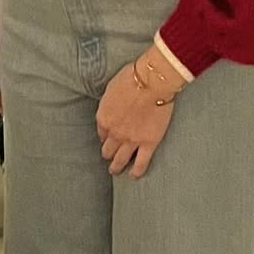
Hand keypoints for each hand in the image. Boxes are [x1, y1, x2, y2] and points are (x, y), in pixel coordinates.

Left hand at [95, 45, 180, 178]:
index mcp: (103, 117)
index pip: (101, 133)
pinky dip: (136, 171)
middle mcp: (114, 133)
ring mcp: (131, 140)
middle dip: (108, 152)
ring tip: (116, 170)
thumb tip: (113, 105)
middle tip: (109, 156)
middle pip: (108, 149)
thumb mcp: (112, 87)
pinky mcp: (148, 143)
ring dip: (116, 166)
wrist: (152, 81)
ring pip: (120, 160)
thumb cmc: (133, 77)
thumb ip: (110, 102)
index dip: (105, 136)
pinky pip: (141, 163)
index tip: (108, 137)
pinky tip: (134, 175)